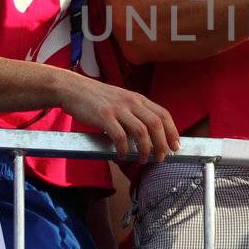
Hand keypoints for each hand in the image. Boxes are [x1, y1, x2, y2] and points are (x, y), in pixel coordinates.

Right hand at [58, 74, 179, 163]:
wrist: (73, 88)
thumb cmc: (97, 98)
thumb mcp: (121, 100)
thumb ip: (135, 113)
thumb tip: (147, 135)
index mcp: (138, 99)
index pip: (163, 114)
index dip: (172, 131)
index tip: (175, 146)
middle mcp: (131, 102)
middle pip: (156, 124)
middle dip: (162, 144)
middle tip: (160, 158)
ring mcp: (118, 109)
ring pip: (141, 131)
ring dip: (145, 149)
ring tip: (142, 160)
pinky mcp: (104, 116)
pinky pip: (120, 136)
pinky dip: (123, 149)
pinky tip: (121, 155)